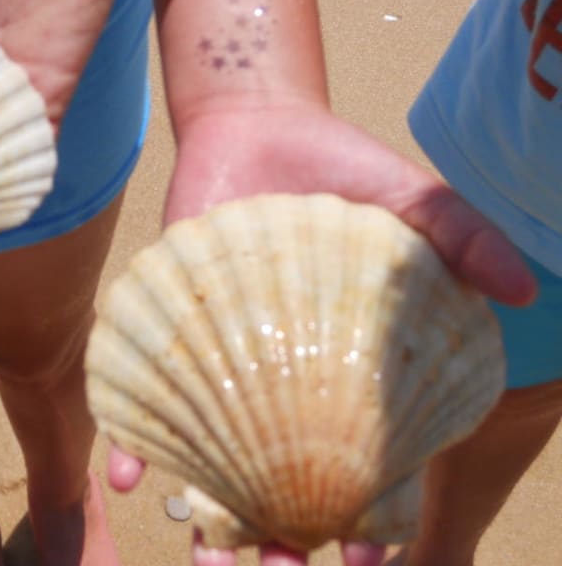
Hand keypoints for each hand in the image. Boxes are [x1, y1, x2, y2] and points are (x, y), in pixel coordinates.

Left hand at [109, 102, 536, 564]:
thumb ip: (464, 238)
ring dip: (210, 522)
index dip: (370, 518)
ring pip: (218, 465)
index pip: (363, 463)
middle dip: (283, 539)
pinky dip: (137, 440)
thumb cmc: (338, 168)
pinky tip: (128, 475)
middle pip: (286, 484)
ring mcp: (226, 366)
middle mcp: (286, 380)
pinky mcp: (173, 338)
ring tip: (206, 563)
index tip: (368, 560)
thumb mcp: (410, 198)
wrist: (252, 127)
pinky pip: (149, 402)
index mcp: (349, 368)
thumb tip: (524, 296)